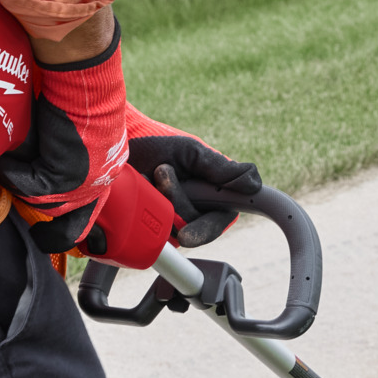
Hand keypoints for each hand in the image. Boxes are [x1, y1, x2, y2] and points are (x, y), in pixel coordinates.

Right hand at [0, 27, 127, 251]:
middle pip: (71, 217)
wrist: (85, 79)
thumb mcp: (73, 125)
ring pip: (45, 202)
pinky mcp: (66, 178)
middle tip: (34, 232)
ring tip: (5, 168)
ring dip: (22, 187)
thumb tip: (36, 157)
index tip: (57, 236)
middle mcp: (102, 179)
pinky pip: (30, 187)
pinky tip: (3, 159)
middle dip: (49, 227)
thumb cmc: (78, 90)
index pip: (93, 210)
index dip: (75, 223)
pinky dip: (13, 174)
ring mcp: (86, 182)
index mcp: (108, 167)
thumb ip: (60, 147)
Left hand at [125, 113, 261, 247]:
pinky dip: (142, 207)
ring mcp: (170, 226)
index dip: (210, 227)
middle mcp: (194, 216)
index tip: (193, 231)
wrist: (122, 146)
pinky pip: (148, 232)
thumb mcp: (191, 152)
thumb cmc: (160, 146)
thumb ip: (221, 168)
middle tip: (163, 170)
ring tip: (148, 173)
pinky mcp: (148, 230)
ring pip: (170, 228)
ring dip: (159, 198)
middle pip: (192, 226)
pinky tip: (139, 188)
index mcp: (212, 199)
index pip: (220, 220)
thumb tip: (254, 182)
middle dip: (177, 199)